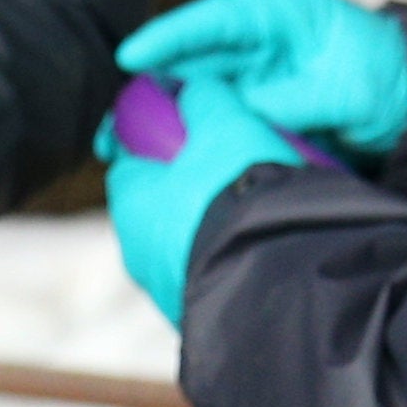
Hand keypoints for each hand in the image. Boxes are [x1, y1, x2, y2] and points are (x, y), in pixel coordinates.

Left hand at [95, 70, 323, 324]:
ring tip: (256, 213)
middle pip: (159, 206)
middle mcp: (137, 250)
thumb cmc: (240, 192)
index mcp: (130, 201)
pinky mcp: (200, 316)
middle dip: (189, 189)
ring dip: (210, 228)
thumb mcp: (226, 126)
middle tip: (233, 174)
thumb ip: (204, 100)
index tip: (189, 139)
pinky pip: (211, 276)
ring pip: (186, 244)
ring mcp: (166, 289)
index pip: (129, 163)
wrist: (277, 279)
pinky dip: (229, 259)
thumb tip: (190, 90)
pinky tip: (263, 248)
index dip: (157, 146)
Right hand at [114, 0, 406, 159]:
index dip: (169, 37)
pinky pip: (210, 112)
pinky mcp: (254, 101)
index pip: (214, 19)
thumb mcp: (341, 91)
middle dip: (147, 87)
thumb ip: (288, 100)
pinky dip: (183, 131)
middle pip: (190, 58)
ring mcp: (255, 70)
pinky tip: (157, 155)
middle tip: (111, 125)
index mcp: (281, 15)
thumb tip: (237, 114)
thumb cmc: (385, 84)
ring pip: (192, 89)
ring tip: (120, 148)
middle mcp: (259, 39)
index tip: (131, 58)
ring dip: (158, 116)